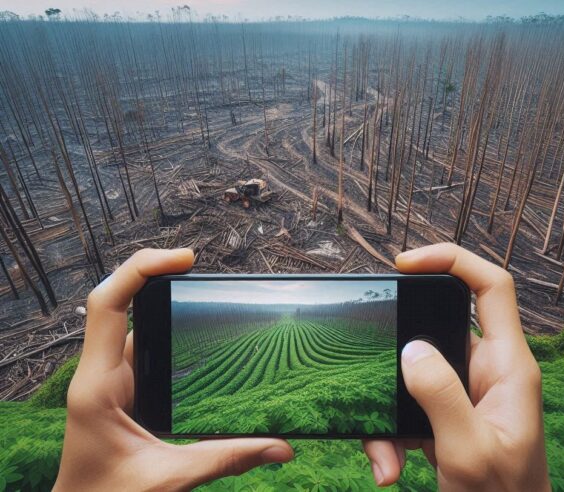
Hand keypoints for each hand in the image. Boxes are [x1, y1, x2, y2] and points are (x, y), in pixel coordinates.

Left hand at [54, 249, 292, 491]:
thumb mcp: (170, 477)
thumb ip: (227, 458)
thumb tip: (280, 447)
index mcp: (99, 386)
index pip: (108, 306)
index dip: (140, 270)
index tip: (183, 259)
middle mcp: (100, 372)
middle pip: (116, 299)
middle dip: (150, 270)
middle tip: (192, 261)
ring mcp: (109, 376)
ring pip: (127, 317)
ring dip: (155, 294)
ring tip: (195, 283)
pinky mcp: (121, 383)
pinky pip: (138, 338)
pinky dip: (160, 320)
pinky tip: (188, 323)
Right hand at [364, 243, 549, 490]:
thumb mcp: (469, 452)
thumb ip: (441, 396)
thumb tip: (412, 349)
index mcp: (508, 367)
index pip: (491, 288)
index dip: (452, 260)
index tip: (405, 265)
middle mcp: (487, 370)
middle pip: (439, 322)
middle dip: (399, 340)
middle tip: (372, 354)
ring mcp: (465, 390)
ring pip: (416, 365)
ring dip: (389, 399)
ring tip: (382, 447)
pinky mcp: (446, 411)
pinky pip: (409, 398)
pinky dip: (391, 427)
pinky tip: (389, 461)